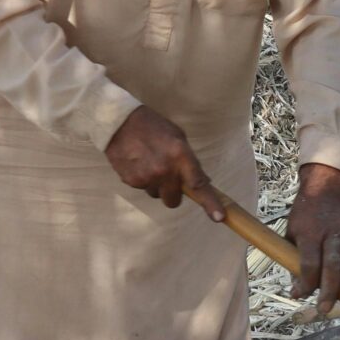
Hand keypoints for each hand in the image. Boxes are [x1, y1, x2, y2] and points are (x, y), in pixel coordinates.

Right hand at [106, 107, 221, 219]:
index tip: (219, 217)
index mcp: (180, 156)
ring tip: (149, 164)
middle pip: (173, 200)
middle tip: (168, 177)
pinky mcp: (130, 181)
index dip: (210, 203)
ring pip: (156, 195)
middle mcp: (164, 170)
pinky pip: (142, 188)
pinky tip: (138, 163)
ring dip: (156, 185)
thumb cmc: (154, 127)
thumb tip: (201, 182)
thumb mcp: (178, 138)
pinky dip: (142, 180)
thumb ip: (189, 161)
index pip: (198, 185)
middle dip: (173, 193)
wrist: (119, 122)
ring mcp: (146, 177)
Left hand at [285, 162, 339, 319]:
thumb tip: (298, 290)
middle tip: (325, 309)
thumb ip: (294, 261)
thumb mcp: (292, 233)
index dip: (304, 280)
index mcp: (310, 234)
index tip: (300, 295)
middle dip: (329, 287)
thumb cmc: (306, 216)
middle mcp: (332, 234)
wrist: (326, 189)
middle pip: (332, 263)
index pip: (308, 262)